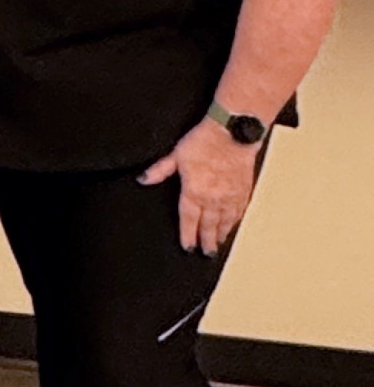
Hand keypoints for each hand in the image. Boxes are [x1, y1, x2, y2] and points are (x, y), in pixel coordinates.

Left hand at [139, 120, 260, 254]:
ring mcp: (230, 196)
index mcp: (194, 191)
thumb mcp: (175, 155)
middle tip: (206, 252)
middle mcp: (213, 198)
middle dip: (207, 241)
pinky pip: (239, 212)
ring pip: (225, 221)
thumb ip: (159, 171)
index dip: (188, 235)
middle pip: (209, 226)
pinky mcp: (243, 191)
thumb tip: (143, 180)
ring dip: (221, 234)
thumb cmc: (205, 141)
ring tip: (218, 244)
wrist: (233, 133)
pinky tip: (232, 226)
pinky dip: (235, 221)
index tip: (188, 246)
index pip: (189, 220)